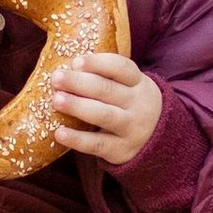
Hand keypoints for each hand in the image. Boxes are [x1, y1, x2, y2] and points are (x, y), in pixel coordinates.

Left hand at [48, 52, 162, 165]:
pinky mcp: (121, 150)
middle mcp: (138, 104)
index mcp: (138, 83)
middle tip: (56, 78)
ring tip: (57, 100)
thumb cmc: (129, 105)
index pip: (121, 68)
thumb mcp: (129, 87)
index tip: (76, 62)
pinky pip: (97, 144)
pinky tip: (60, 133)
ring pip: (103, 115)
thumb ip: (104, 77)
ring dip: (77, 106)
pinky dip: (77, 139)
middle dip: (79, 83)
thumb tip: (68, 69)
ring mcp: (131, 128)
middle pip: (107, 90)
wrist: (157, 140)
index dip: (98, 63)